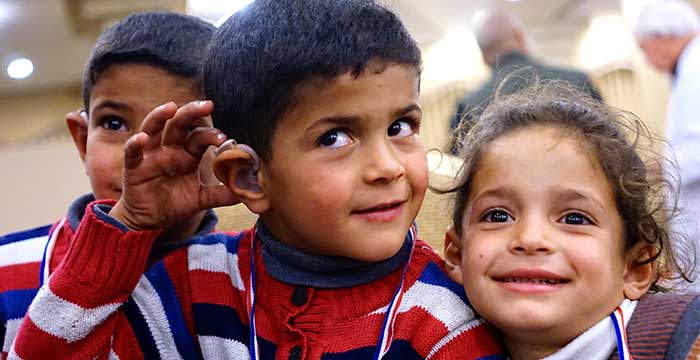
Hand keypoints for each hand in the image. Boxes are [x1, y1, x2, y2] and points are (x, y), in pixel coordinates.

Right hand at [109, 100, 239, 230]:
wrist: (151, 221)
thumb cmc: (176, 203)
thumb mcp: (202, 199)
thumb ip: (223, 194)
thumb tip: (247, 193)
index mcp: (188, 153)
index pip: (200, 136)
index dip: (211, 134)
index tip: (224, 138)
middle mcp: (170, 148)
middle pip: (179, 124)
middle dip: (192, 112)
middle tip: (208, 105)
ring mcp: (151, 155)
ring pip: (153, 128)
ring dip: (160, 116)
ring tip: (171, 108)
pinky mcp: (133, 167)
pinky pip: (132, 152)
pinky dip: (135, 144)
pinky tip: (142, 138)